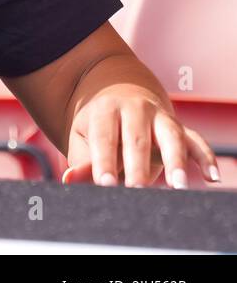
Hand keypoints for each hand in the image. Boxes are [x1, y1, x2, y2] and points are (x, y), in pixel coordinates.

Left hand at [61, 83, 220, 188]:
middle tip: (136, 190)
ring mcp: (160, 117)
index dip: (104, 161)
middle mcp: (135, 109)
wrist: (119, 92)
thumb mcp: (83, 138)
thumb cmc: (98, 126)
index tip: (105, 184)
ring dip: (176, 161)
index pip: (104, 138)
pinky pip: (196, 141)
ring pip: (170, 136)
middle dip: (138, 166)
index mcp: (105, 110)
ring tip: (178, 186)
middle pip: (137, 139)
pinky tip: (212, 176)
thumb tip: (70, 179)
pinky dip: (206, 157)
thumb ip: (82, 161)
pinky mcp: (180, 128)